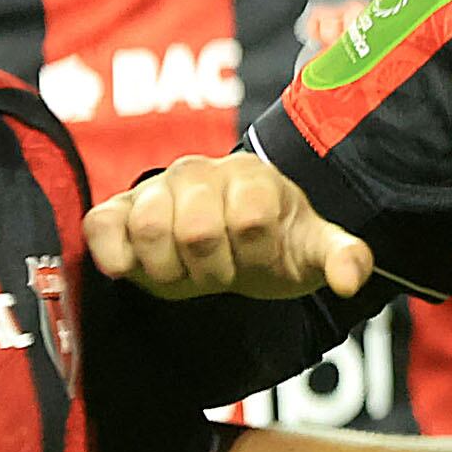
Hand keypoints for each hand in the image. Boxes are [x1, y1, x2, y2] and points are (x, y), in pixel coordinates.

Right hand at [84, 153, 375, 301]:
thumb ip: (343, 259)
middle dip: (213, 271)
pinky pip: (101, 227)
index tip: (257, 265)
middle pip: (198, 231)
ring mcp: (155, 188)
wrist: (227, 241)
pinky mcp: (116, 209)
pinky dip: (114, 255)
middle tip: (219, 274)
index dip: (254, 258)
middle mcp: (199, 172)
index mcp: (253, 176)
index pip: (252, 221)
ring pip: (149, 228)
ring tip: (185, 272)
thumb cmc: (272, 246)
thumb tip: (350, 279)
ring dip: (170, 271)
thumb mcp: (312, 252)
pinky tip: (132, 272)